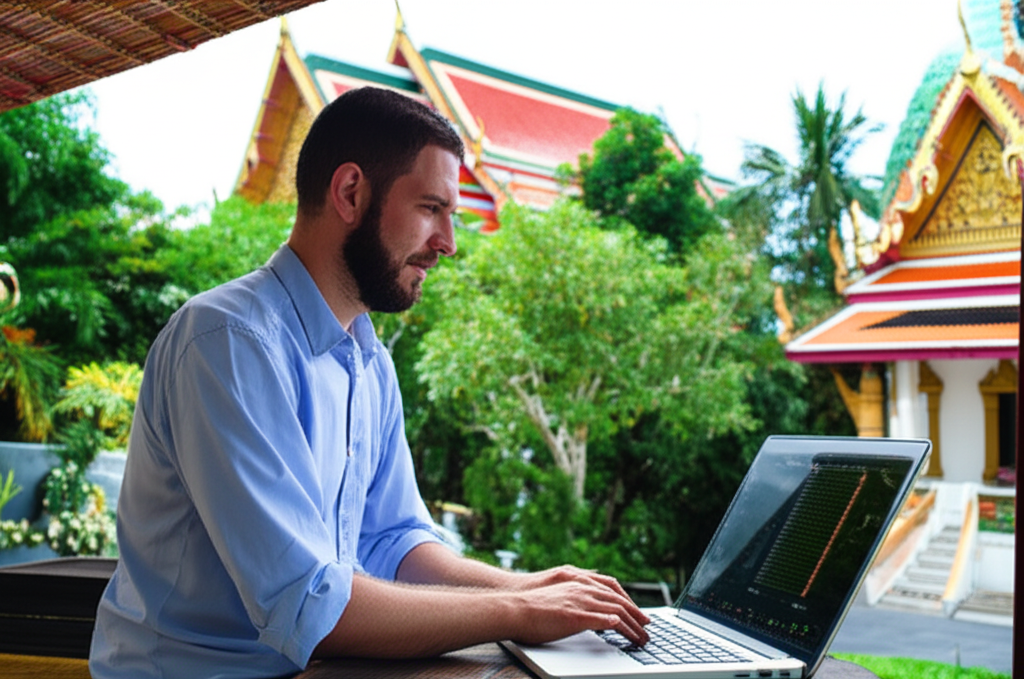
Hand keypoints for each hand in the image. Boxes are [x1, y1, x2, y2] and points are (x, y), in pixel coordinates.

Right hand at [509, 572, 649, 645]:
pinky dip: (612, 622)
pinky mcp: (572, 616)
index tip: (639, 614)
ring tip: (641, 637)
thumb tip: (588, 604)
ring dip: (631, 625)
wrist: (513, 608)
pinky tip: (620, 627)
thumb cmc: (532, 606)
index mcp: (579, 584)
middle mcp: (582, 589)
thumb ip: (575, 595)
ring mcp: (578, 602)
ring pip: (613, 611)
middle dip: (637, 615)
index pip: (613, 590)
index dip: (630, 602)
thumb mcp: (559, 594)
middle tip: (648, 628)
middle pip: (618, 601)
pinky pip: (597, 618)